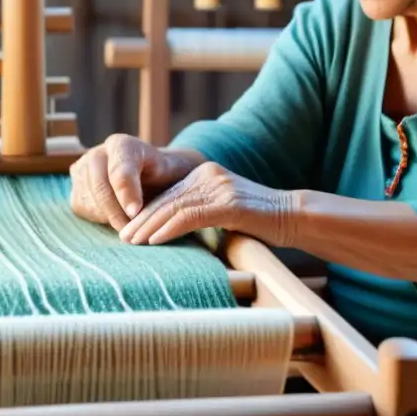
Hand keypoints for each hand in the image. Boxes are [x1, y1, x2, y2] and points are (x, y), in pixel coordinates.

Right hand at [69, 134, 201, 231]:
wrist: (152, 176)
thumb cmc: (167, 176)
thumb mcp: (173, 175)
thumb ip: (164, 183)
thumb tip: (142, 207)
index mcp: (123, 144)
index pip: (119, 169)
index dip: (126, 192)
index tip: (135, 212)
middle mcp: (98, 153)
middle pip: (99, 185)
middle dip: (116, 212)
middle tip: (134, 231)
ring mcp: (82, 169)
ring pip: (89, 199)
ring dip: (110, 217)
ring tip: (132, 225)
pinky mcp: (76, 188)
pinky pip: (82, 207)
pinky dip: (101, 218)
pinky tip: (118, 218)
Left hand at [118, 161, 295, 246]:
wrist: (294, 216)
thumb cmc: (261, 221)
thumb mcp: (225, 211)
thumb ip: (201, 212)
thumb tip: (171, 230)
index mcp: (205, 173)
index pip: (169, 194)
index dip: (147, 212)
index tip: (128, 230)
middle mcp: (209, 175)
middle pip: (167, 199)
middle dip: (142, 219)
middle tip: (122, 238)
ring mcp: (219, 187)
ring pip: (175, 207)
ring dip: (149, 226)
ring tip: (132, 242)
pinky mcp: (229, 203)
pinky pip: (191, 216)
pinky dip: (169, 229)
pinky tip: (155, 240)